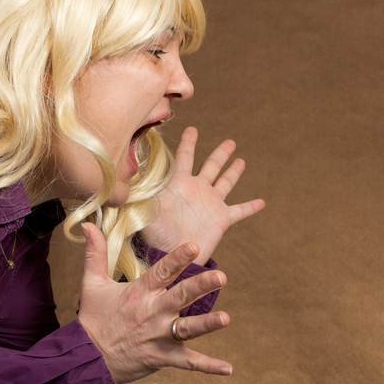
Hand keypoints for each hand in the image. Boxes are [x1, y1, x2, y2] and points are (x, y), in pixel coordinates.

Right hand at [78, 222, 232, 383]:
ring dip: (207, 324)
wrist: (86, 359)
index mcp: (140, 293)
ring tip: (226, 319)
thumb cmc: (93, 320)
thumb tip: (86, 224)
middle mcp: (152, 312)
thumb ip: (94, 253)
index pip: (161, 272)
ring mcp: (159, 336)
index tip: (193, 247)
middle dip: (200, 286)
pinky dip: (208, 366)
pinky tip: (228, 368)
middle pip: (180, 296)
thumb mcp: (91, 284)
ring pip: (187, 328)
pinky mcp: (162, 357)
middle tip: (220, 277)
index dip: (177, 259)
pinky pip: (188, 362)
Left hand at [140, 127, 264, 264]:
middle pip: (212, 166)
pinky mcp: (221, 219)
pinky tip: (262, 202)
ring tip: (241, 161)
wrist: (170, 255)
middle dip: (220, 153)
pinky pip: (239, 211)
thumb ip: (137, 189)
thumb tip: (121, 171)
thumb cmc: (153, 233)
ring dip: (234, 172)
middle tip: (230, 141)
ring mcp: (210, 204)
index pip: (185, 157)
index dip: (189, 142)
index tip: (193, 128)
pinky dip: (250, 206)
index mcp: (179, 184)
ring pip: (226, 183)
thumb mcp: (143, 206)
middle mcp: (197, 190)